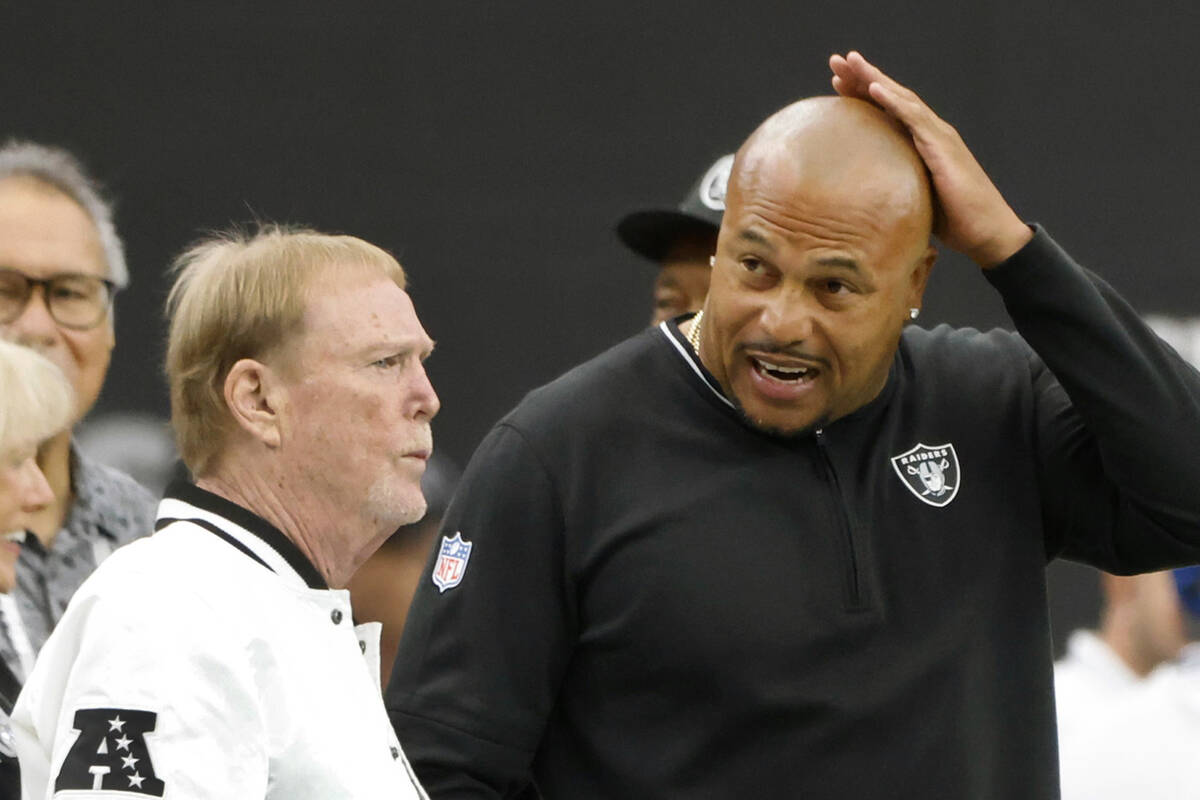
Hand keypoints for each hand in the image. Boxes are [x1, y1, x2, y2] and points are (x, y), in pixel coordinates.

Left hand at [829, 51, 1032, 267]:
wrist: (987, 233)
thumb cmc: (953, 222)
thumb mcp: (913, 199)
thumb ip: (893, 187)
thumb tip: (861, 198)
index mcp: (920, 144)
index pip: (888, 111)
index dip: (862, 94)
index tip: (836, 82)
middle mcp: (930, 134)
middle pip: (892, 97)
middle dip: (863, 77)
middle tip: (836, 60)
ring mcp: (938, 137)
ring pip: (900, 99)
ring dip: (873, 78)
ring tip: (849, 62)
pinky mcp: (943, 148)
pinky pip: (914, 118)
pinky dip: (892, 101)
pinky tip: (873, 87)